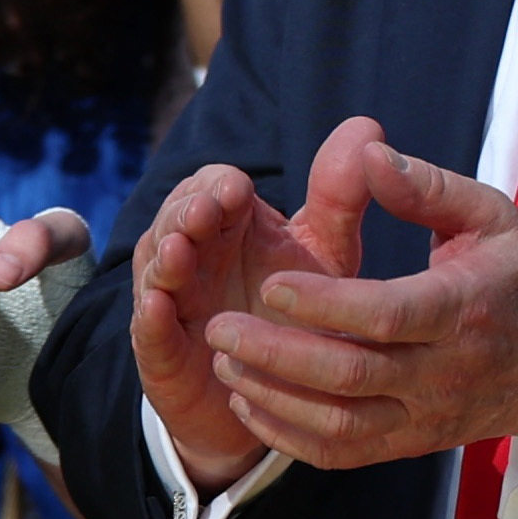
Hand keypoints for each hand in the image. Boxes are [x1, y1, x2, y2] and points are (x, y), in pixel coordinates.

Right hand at [129, 122, 383, 490]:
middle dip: (186, 213)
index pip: (210, 188)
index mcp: (227, 225)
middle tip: (204, 211)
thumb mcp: (321, 254)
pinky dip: (150, 318)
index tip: (237, 190)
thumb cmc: (295, 311)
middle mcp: (192, 255)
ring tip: (180, 251)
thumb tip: (368, 124)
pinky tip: (159, 307)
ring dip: (165, 259)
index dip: (219, 187)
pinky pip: (148, 331)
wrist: (273, 393)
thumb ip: (339, 198)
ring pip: (156, 270)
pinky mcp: (161, 351)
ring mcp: (171, 301)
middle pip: (176, 220)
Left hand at [203, 119, 517, 468]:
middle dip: (276, 354)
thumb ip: (426, 186)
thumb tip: (369, 151)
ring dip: (274, 397)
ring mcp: (428, 416)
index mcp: (463, 308)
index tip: (268, 284)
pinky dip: (291, 438)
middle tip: (217, 326)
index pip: (386, 315)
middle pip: (352, 375)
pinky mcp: (414, 443)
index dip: (324, 305)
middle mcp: (444, 371)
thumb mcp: (489, 215)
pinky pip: (346, 453)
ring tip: (222, 360)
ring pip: (342, 425)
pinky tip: (248, 402)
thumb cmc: (517, 272)